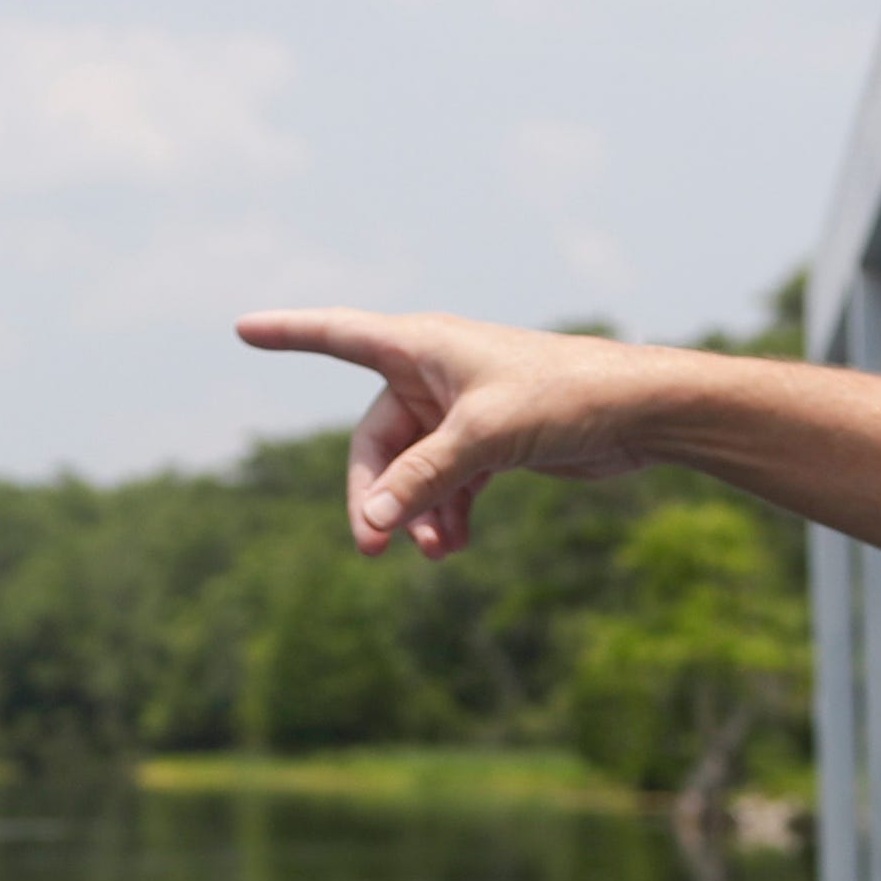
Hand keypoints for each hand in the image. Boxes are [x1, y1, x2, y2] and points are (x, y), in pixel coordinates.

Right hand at [234, 308, 666, 554]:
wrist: (638, 412)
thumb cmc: (564, 397)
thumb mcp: (485, 437)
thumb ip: (425, 478)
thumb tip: (376, 522)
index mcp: (422, 345)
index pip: (338, 335)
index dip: (290, 333)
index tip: (243, 328)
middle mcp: (434, 374)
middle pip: (375, 442)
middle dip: (376, 495)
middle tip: (375, 547)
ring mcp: (459, 412)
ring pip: (411, 472)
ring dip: (415, 514)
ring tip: (435, 552)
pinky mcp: (488, 444)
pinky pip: (445, 486)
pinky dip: (445, 516)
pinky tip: (453, 547)